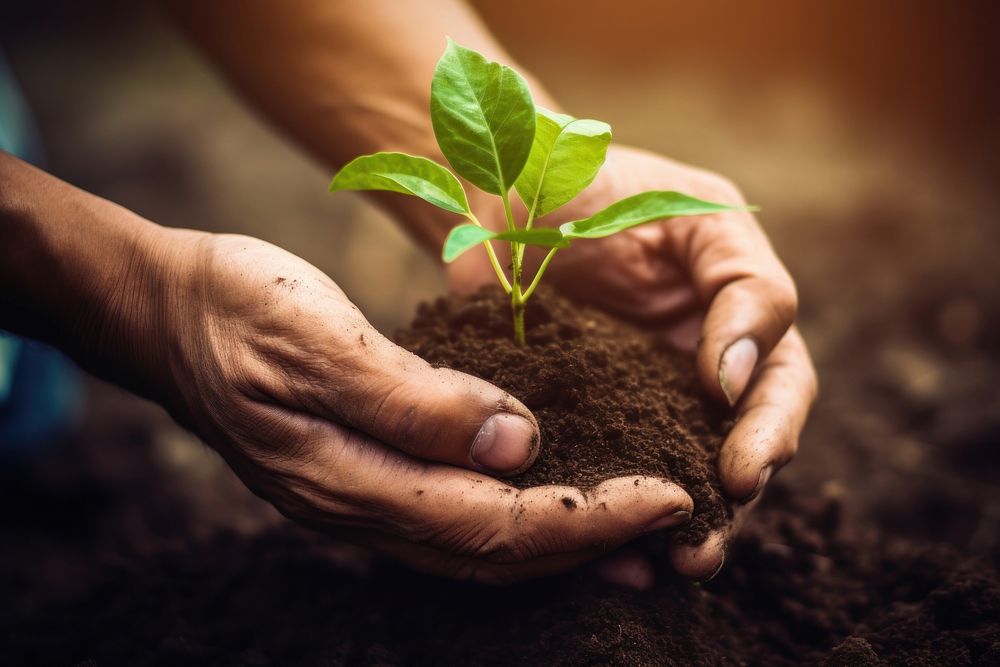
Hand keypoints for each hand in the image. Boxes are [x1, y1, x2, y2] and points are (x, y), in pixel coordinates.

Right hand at [129, 230, 693, 582]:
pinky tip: (551, 504)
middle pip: (496, 554)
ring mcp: (355, 500)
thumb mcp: (318, 337)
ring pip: (478, 548)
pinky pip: (453, 520)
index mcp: (352, 478)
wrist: (163, 311)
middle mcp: (359, 508)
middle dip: (593, 546)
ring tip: (639, 540)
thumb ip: (413, 398)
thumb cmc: (236, 308)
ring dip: (563, 547)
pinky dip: (516, 520)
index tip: (668, 494)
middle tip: (679, 527)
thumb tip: (517, 444)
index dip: (589, 519)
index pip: (495, 523)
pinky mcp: (359, 477)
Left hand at [450, 145, 817, 582]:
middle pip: (739, 443)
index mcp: (734, 311)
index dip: (769, 427)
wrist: (498, 190)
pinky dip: (615, 507)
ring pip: (678, 467)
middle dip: (728, 499)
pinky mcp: (581, 410)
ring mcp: (637, 390)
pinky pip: (608, 464)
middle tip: (704, 544)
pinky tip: (612, 554)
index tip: (739, 464)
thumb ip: (738, 283)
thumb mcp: (688, 211)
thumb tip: (737, 379)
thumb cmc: (596, 183)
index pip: (780, 378)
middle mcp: (696, 359)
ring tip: (673, 566)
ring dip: (681, 520)